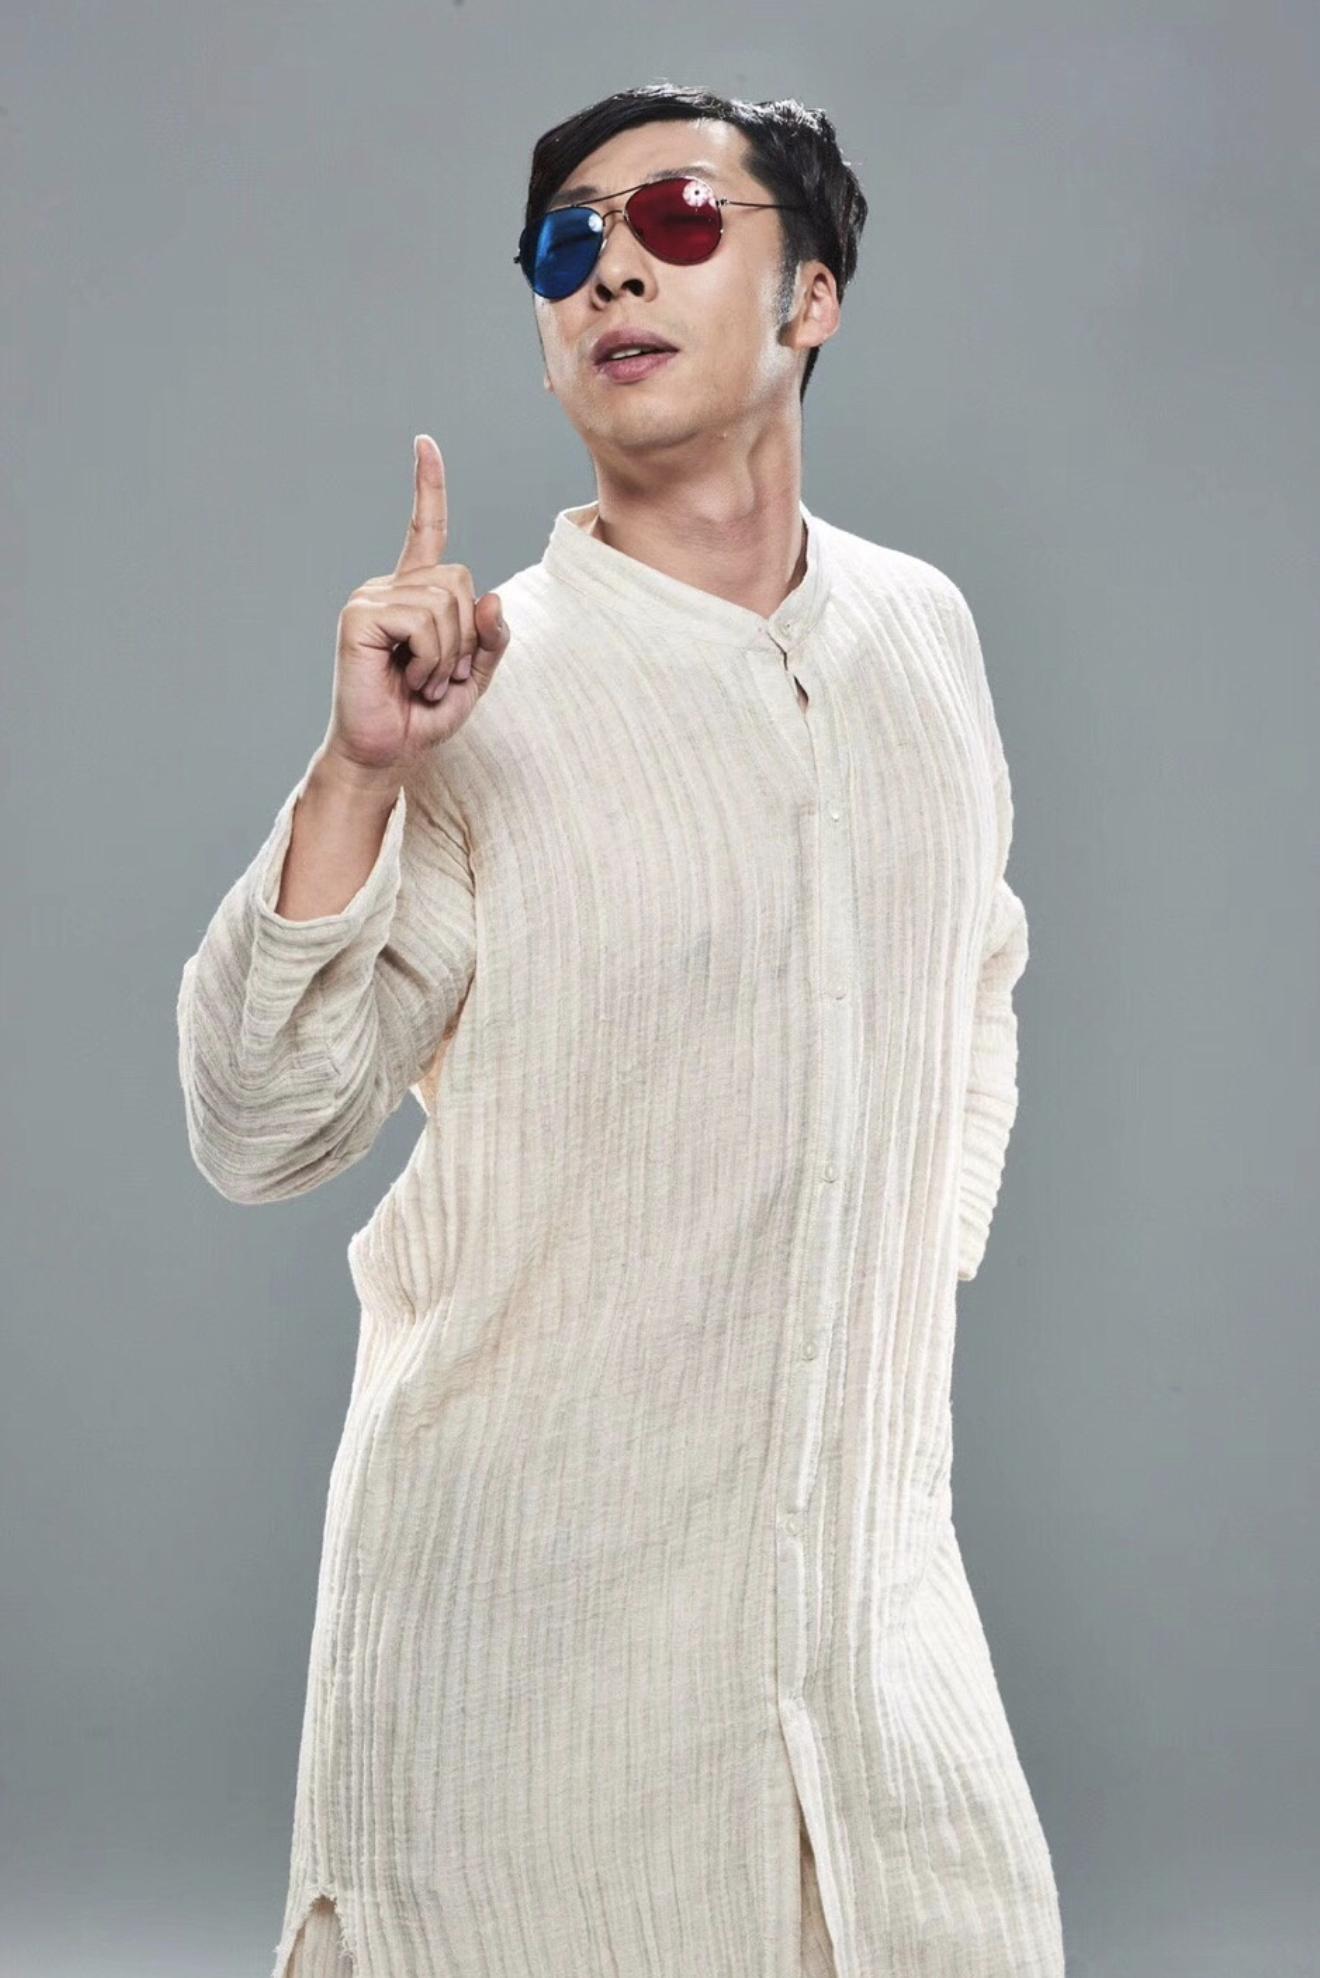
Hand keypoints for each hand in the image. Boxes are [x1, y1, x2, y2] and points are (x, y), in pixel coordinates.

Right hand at [323, 434, 511, 773]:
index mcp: (414, 595)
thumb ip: (492, 639)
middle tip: (439, 675)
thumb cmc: (423, 717)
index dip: (428, 488)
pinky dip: (429, 659)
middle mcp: (389, 588)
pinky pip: (422, 621)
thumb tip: (493, 599)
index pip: (426, 531)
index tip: (424, 443)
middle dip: (467, 637)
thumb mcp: (475, 678)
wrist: (385, 753)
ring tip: (421, 681)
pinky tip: (406, 679)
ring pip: (446, 603)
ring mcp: (370, 599)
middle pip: (461, 581)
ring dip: (449, 655)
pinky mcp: (359, 616)